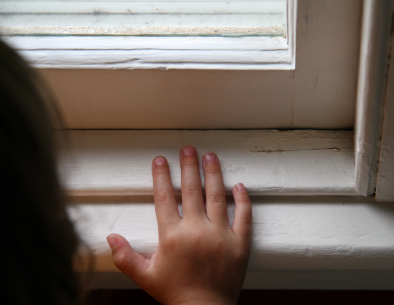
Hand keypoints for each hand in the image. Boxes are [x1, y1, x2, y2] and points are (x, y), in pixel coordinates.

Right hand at [107, 145, 251, 304]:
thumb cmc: (175, 293)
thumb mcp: (145, 276)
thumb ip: (125, 256)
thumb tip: (110, 237)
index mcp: (173, 236)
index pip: (164, 198)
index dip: (161, 176)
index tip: (160, 160)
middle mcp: (196, 231)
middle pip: (191, 190)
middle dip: (188, 166)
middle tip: (187, 148)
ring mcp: (220, 235)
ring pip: (216, 196)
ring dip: (213, 173)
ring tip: (210, 156)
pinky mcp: (239, 243)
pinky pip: (243, 216)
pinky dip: (242, 200)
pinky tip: (239, 185)